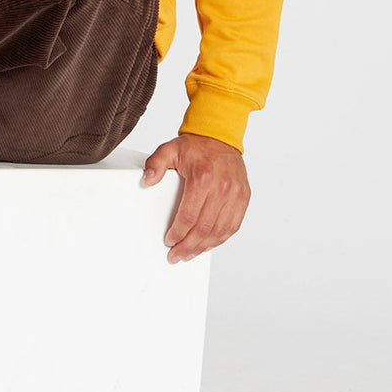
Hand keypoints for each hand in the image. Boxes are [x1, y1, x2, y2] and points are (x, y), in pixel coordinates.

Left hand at [142, 133, 250, 263]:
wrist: (220, 135)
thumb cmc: (196, 146)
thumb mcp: (169, 149)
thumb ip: (156, 164)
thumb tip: (148, 180)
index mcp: (203, 177)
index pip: (189, 216)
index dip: (178, 233)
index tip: (169, 241)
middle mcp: (222, 187)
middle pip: (204, 228)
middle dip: (189, 246)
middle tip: (176, 255)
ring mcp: (235, 193)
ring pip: (220, 230)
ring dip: (204, 247)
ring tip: (190, 254)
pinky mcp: (243, 197)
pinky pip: (233, 225)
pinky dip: (220, 239)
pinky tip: (208, 245)